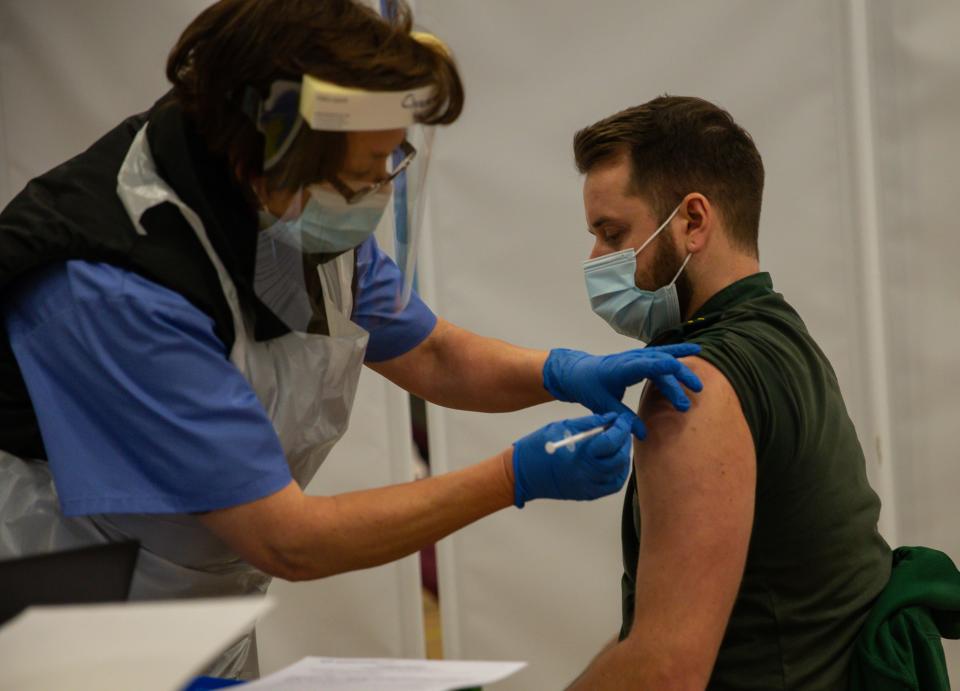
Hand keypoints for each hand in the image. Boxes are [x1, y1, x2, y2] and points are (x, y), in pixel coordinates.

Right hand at [511, 412, 631, 507]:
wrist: (521, 474)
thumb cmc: (536, 448)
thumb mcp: (561, 428)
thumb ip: (588, 423)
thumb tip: (610, 418)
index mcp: (578, 455)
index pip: (610, 441)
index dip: (620, 428)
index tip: (622, 419)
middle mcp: (586, 474)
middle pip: (618, 458)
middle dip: (624, 441)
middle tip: (623, 429)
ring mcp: (587, 487)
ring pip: (618, 473)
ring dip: (623, 456)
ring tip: (620, 442)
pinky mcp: (586, 495)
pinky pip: (611, 486)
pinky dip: (618, 473)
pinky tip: (616, 462)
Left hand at [542, 344, 703, 438]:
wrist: (577, 372)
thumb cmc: (588, 387)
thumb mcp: (603, 405)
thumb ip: (624, 418)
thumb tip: (644, 435)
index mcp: (621, 368)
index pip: (647, 366)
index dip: (665, 373)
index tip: (679, 383)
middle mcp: (631, 358)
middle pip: (661, 363)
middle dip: (678, 379)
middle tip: (691, 398)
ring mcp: (637, 356)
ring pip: (664, 357)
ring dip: (682, 369)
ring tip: (698, 384)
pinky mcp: (640, 357)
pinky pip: (662, 354)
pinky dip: (678, 352)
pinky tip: (694, 352)